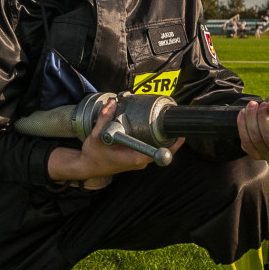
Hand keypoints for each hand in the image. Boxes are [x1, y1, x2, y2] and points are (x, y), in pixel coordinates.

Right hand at [47, 99, 184, 181]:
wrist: (86, 166)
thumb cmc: (93, 155)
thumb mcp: (97, 136)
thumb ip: (104, 118)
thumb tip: (112, 103)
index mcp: (135, 157)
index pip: (160, 153)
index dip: (173, 145)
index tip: (181, 135)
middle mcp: (139, 161)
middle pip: (161, 150)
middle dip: (168, 138)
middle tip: (174, 123)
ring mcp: (138, 161)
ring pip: (155, 149)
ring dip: (161, 139)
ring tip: (165, 124)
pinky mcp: (135, 158)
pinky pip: (148, 149)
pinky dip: (152, 140)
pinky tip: (152, 130)